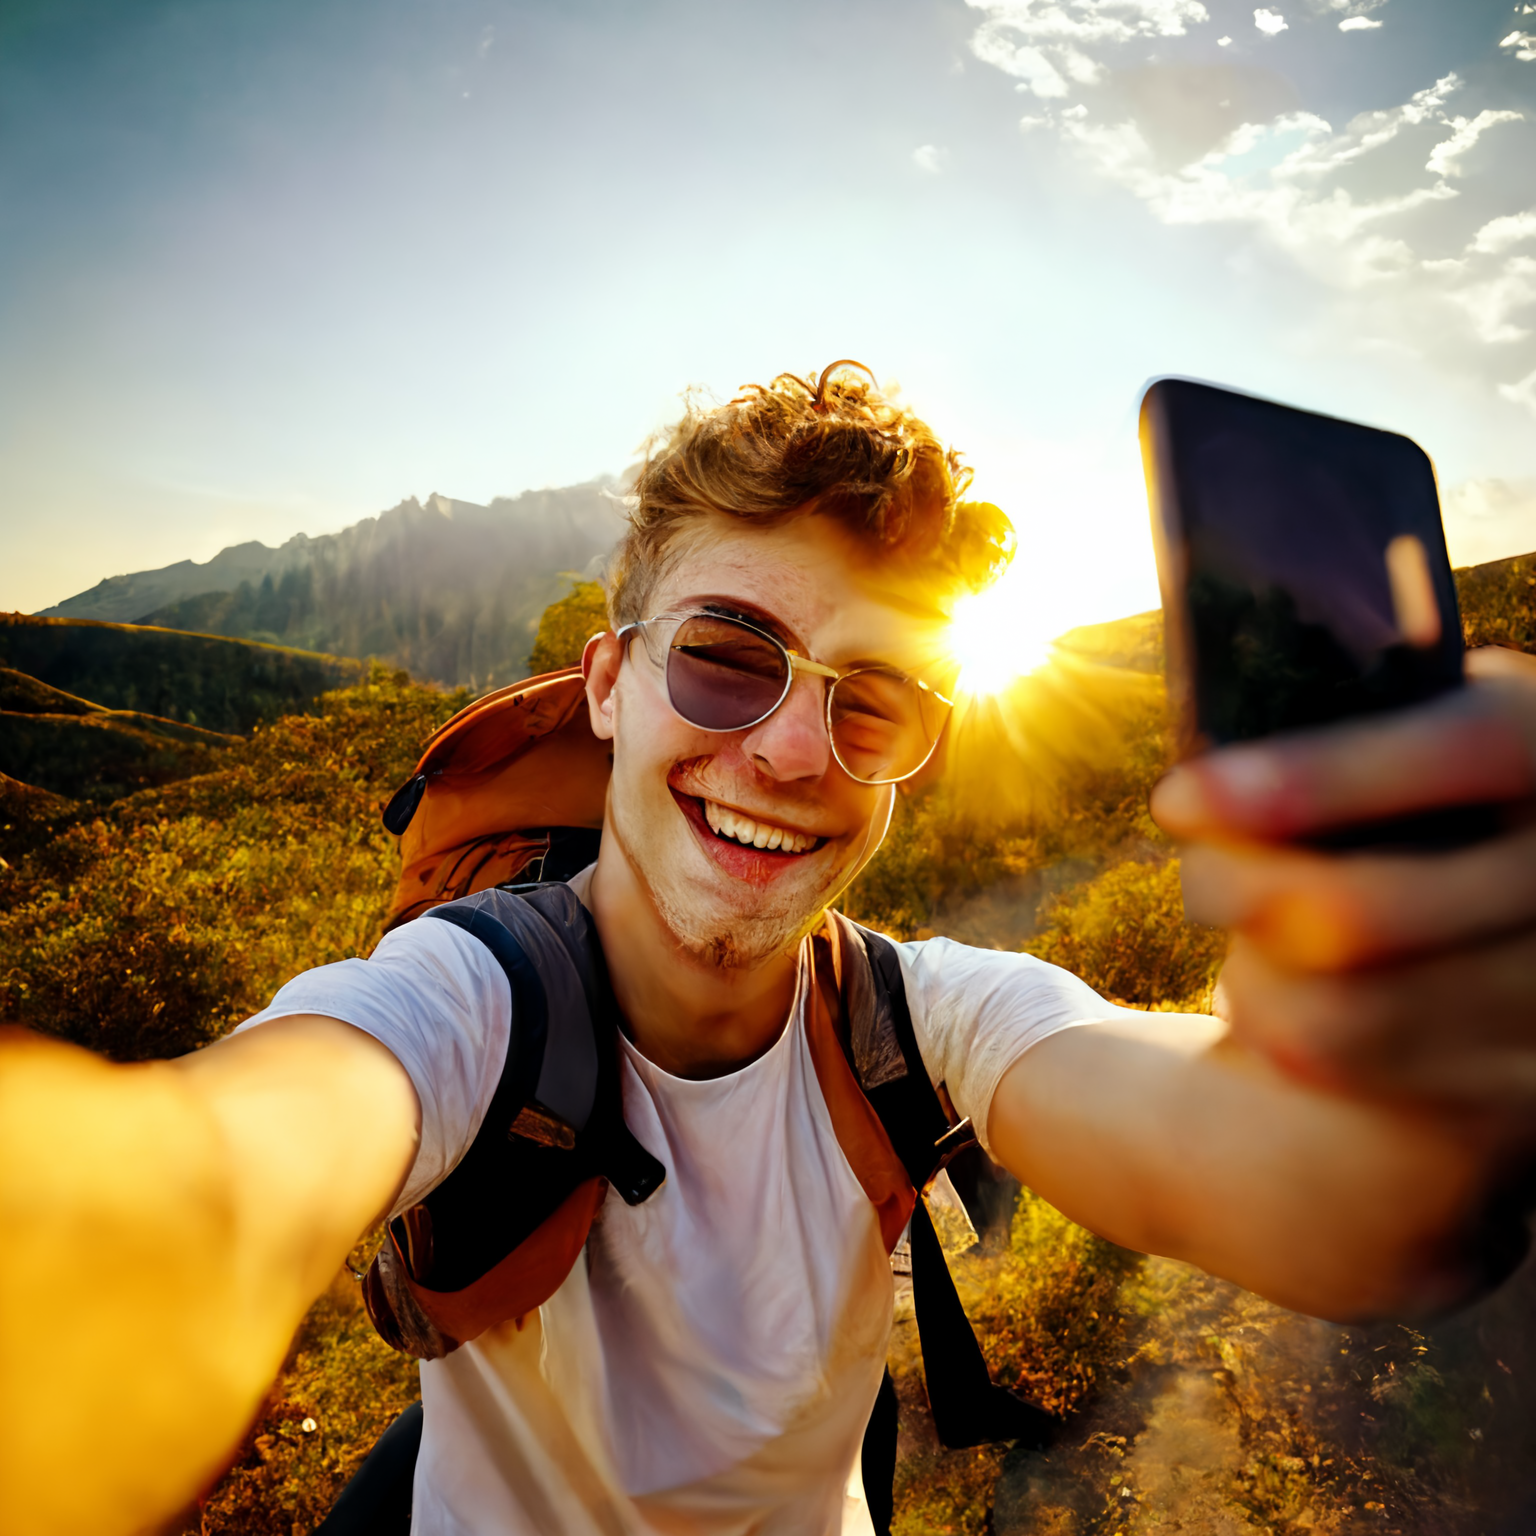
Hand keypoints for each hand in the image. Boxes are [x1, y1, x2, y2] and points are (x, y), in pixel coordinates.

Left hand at [1150, 648, 1535, 1113]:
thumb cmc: (1425, 781)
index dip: (1310, 780)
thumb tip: (1203, 777)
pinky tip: (1267, 991)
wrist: (1524, 879)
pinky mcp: (1520, 1081)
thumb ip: (1342, 719)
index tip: (1179, 799)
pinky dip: (1274, 1028)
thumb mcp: (1414, 718)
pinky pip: (1345, 1067)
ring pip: (1339, 1012)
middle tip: (1198, 870)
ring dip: (1250, 972)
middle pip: (1359, 912)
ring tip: (1240, 934)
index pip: (1449, 755)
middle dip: (1231, 889)